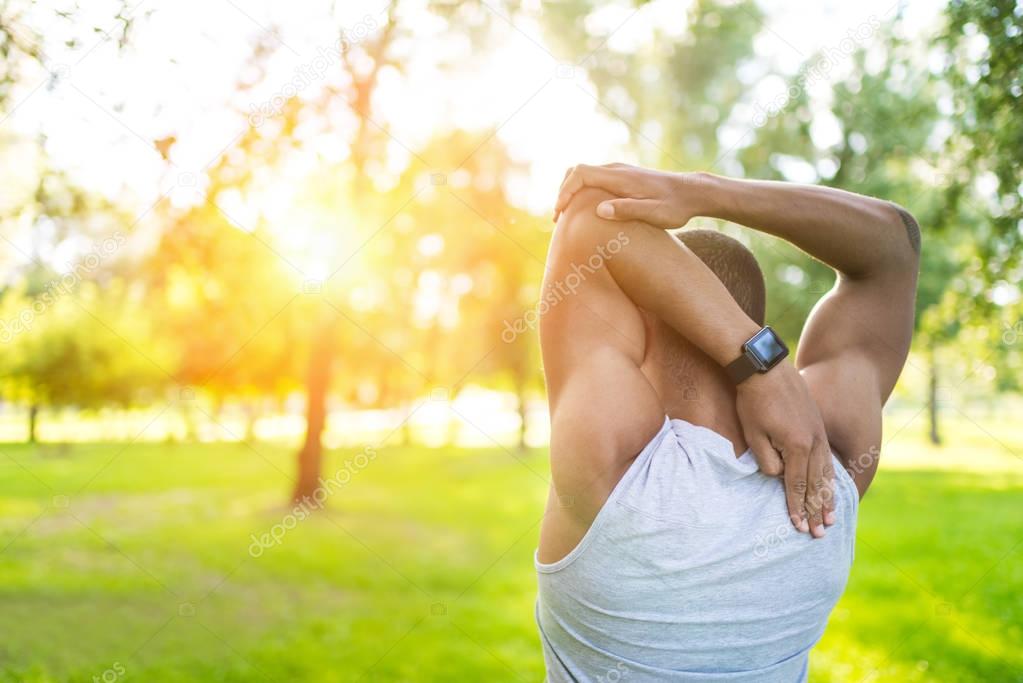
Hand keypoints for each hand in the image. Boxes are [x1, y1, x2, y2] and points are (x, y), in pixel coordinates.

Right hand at [553, 163, 700, 226]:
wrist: (692, 192)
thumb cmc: (675, 206)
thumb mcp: (654, 213)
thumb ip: (627, 210)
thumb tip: (599, 210)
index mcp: (620, 177)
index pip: (581, 174)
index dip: (565, 191)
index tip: (560, 212)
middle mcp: (617, 169)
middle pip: (577, 171)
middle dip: (563, 192)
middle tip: (558, 218)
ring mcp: (619, 172)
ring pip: (584, 175)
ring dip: (571, 193)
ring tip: (566, 217)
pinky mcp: (622, 178)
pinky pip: (594, 180)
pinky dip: (582, 192)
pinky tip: (583, 211)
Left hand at [735, 361, 835, 537]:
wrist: (766, 367)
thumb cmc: (753, 401)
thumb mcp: (754, 435)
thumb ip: (767, 462)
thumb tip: (779, 478)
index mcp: (797, 447)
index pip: (797, 486)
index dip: (797, 508)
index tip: (797, 528)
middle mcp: (815, 443)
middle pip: (817, 484)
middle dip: (817, 511)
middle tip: (820, 534)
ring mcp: (820, 433)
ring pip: (827, 473)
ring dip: (829, 498)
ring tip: (831, 518)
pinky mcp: (819, 425)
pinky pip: (828, 458)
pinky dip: (831, 477)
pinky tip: (832, 487)